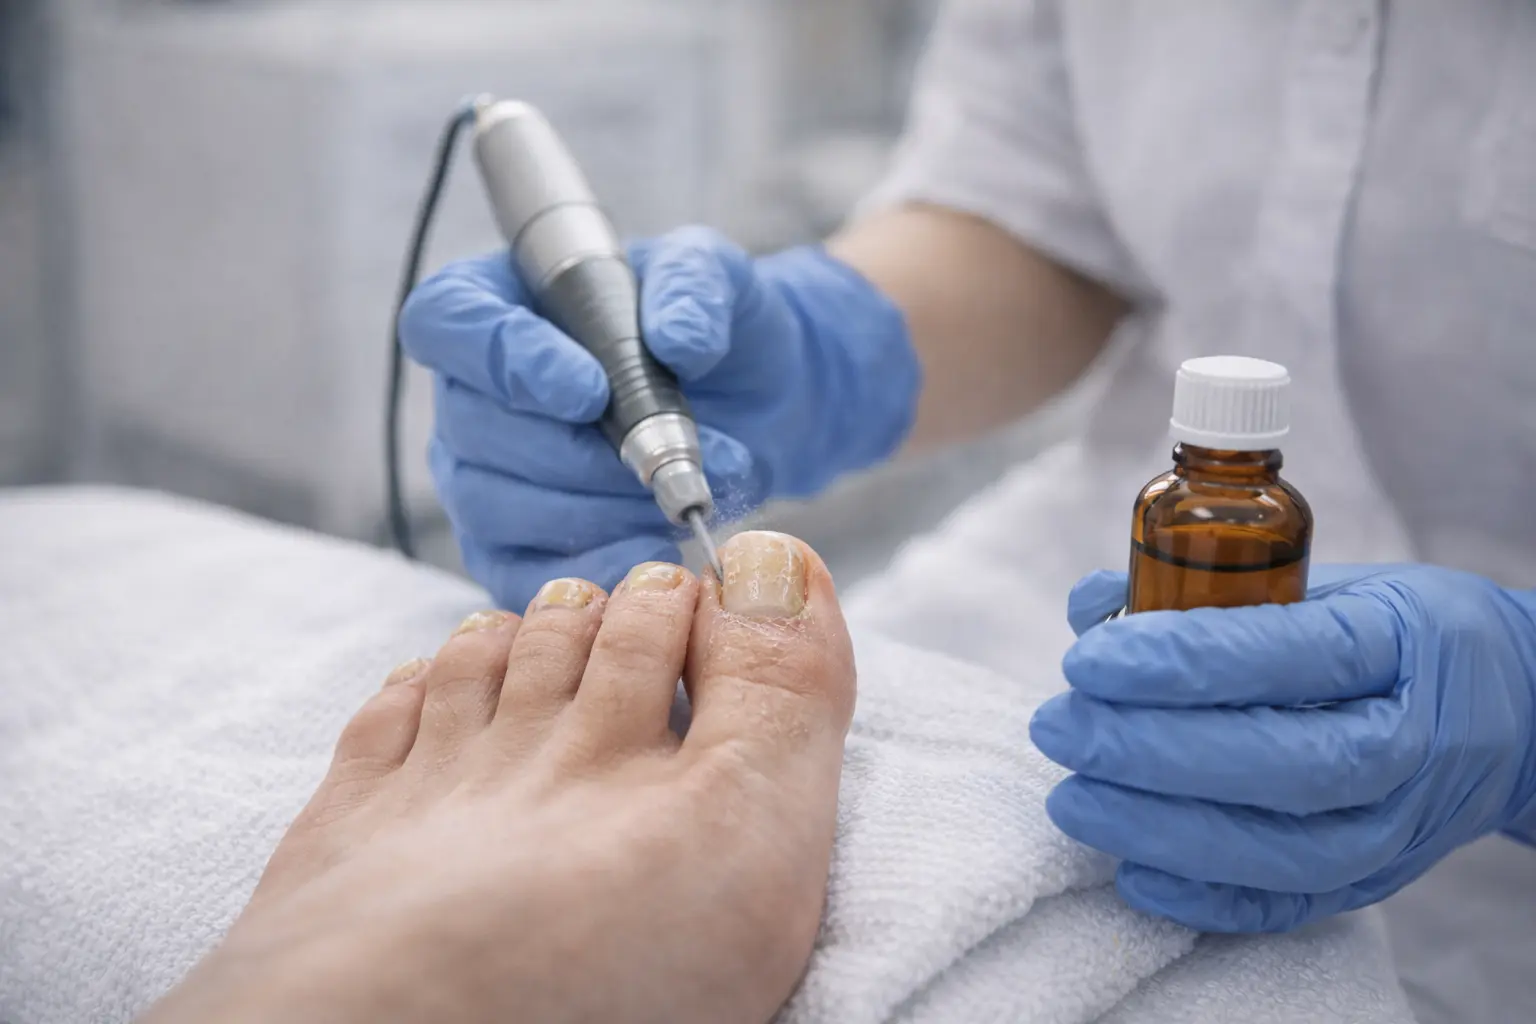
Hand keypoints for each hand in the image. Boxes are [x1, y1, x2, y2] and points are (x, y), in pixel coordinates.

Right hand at [399, 227, 916, 608]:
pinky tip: (653, 556)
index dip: (507, 361)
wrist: (751, 408)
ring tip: (677, 501)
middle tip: (660, 461)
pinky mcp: (509, 549)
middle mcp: (468, 393)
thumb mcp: (715, 278)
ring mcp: (480, 476)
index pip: (448, 321)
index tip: (590, 390)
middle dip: (575, 456)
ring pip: (496, 507)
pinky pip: (520, 572)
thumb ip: (694, 286)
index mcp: (492, 302)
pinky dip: (593, 566)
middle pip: (472, 429)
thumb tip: (680, 341)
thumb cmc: (711, 330)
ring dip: (595, 511)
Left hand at [1030, 564, 1535, 932]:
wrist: (1516, 711)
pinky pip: (1291, 905)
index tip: (1088, 659)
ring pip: (1286, 850)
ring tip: (1074, 799)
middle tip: (1060, 727)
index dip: (1182, 662)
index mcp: (1398, 644)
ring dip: (1164, 831)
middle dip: (1153, 752)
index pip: (1290, 656)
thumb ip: (1212, 592)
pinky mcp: (1378, 878)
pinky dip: (1205, 899)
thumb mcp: (1328, 583)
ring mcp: (1401, 823)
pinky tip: (1129, 870)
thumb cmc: (1394, 634)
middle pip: (1285, 762)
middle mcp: (1411, 741)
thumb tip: (1090, 604)